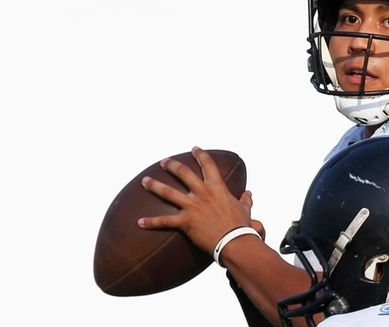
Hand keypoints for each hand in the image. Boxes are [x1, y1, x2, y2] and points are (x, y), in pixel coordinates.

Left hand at [137, 146, 260, 252]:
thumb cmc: (241, 225)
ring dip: (155, 186)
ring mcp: (192, 206)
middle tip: (163, 162)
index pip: (208, 165)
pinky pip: (164, 221)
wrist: (234, 241)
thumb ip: (245, 199)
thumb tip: (248, 193)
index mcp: (217, 188)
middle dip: (171, 165)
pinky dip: (151, 222)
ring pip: (168, 192)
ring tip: (145, 181)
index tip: (194, 148)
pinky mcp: (185, 221)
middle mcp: (202, 193)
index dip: (200, 155)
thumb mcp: (245, 209)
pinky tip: (140, 222)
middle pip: (183, 173)